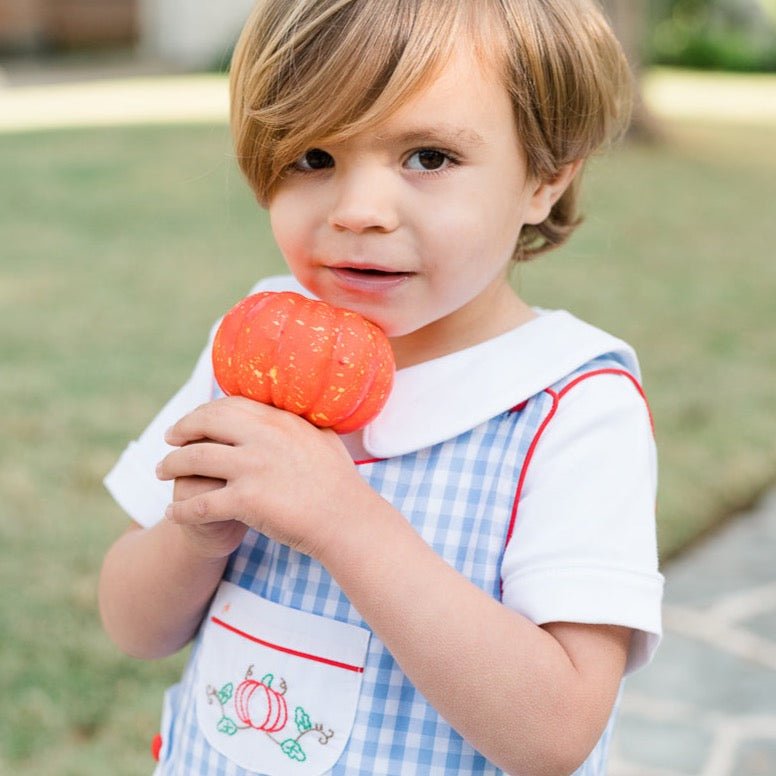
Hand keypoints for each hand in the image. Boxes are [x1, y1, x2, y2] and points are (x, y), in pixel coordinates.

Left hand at [156, 397, 370, 558]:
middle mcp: (263, 437)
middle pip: (205, 424)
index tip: (191, 420)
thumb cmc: (340, 483)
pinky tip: (171, 514)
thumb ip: (300, 423)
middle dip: (181, 430)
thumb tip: (290, 412)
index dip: (203, 411)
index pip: (229, 404)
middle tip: (168, 440)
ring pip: (194, 459)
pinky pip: (200, 503)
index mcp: (280, 420)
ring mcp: (253, 468)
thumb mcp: (323, 439)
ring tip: (162, 472)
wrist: (348, 520)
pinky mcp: (246, 501)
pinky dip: (181, 509)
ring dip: (172, 465)